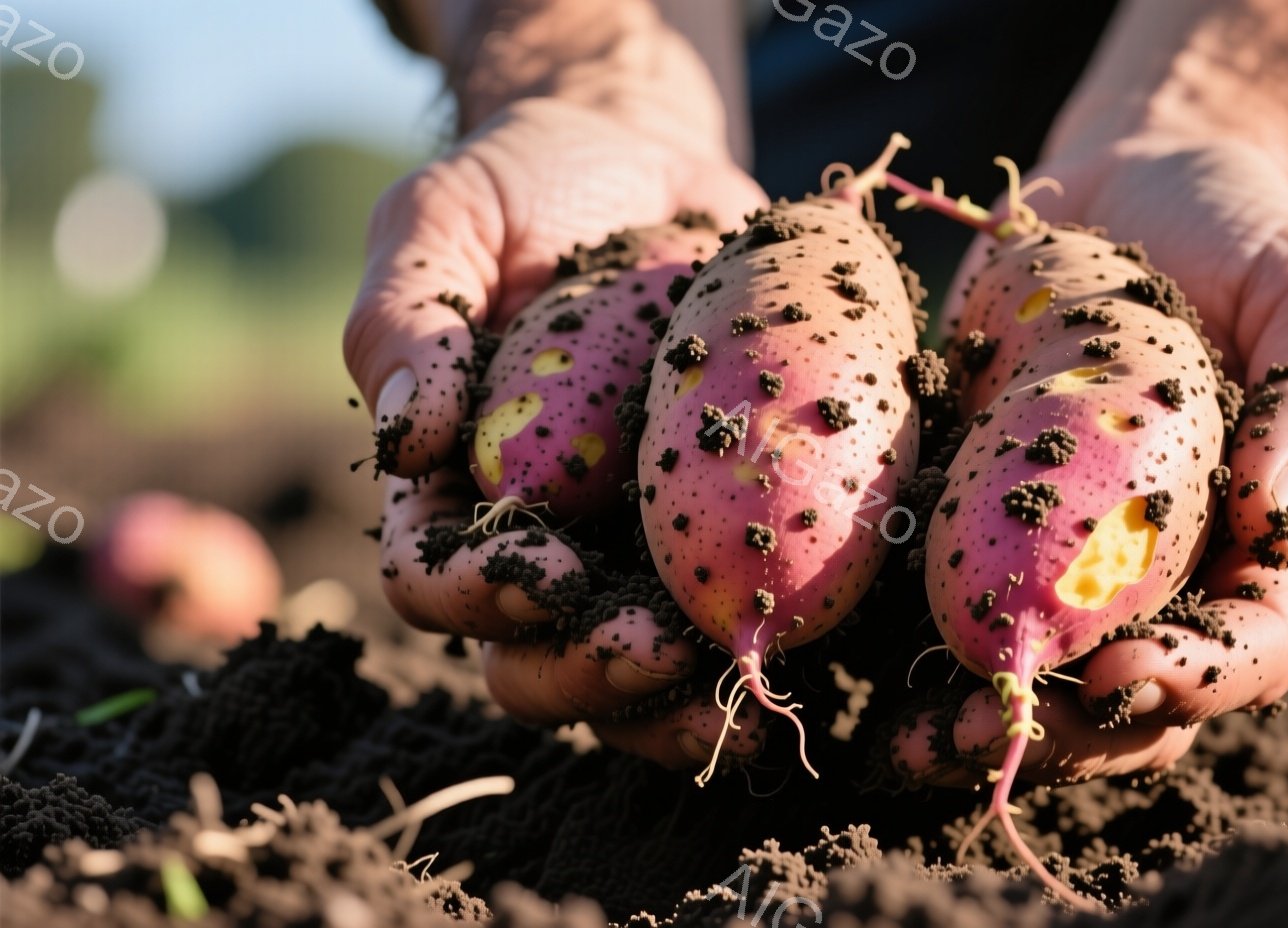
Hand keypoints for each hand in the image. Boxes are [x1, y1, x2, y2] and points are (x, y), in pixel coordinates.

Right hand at [344, 96, 767, 767]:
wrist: (647, 165)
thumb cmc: (523, 188)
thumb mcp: (441, 220)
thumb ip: (405, 319)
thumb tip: (407, 439)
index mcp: (450, 489)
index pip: (434, 580)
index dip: (478, 596)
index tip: (542, 570)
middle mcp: (541, 540)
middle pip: (534, 661)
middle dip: (589, 673)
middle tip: (659, 647)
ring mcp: (635, 548)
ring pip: (636, 677)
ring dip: (677, 701)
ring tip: (741, 687)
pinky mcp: (725, 532)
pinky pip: (738, 616)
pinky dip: (772, 651)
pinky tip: (810, 661)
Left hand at [891, 133, 1287, 786]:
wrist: (1125, 186)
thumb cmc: (1236, 230)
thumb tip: (1286, 506)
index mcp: (1265, 538)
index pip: (1249, 646)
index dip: (1195, 680)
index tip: (1119, 670)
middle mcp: (1173, 571)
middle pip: (1139, 699)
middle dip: (1071, 732)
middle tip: (990, 730)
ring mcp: (1074, 559)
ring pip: (1044, 680)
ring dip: (984, 724)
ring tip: (913, 744)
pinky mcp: (990, 527)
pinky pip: (963, 610)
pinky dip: (916, 660)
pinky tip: (865, 685)